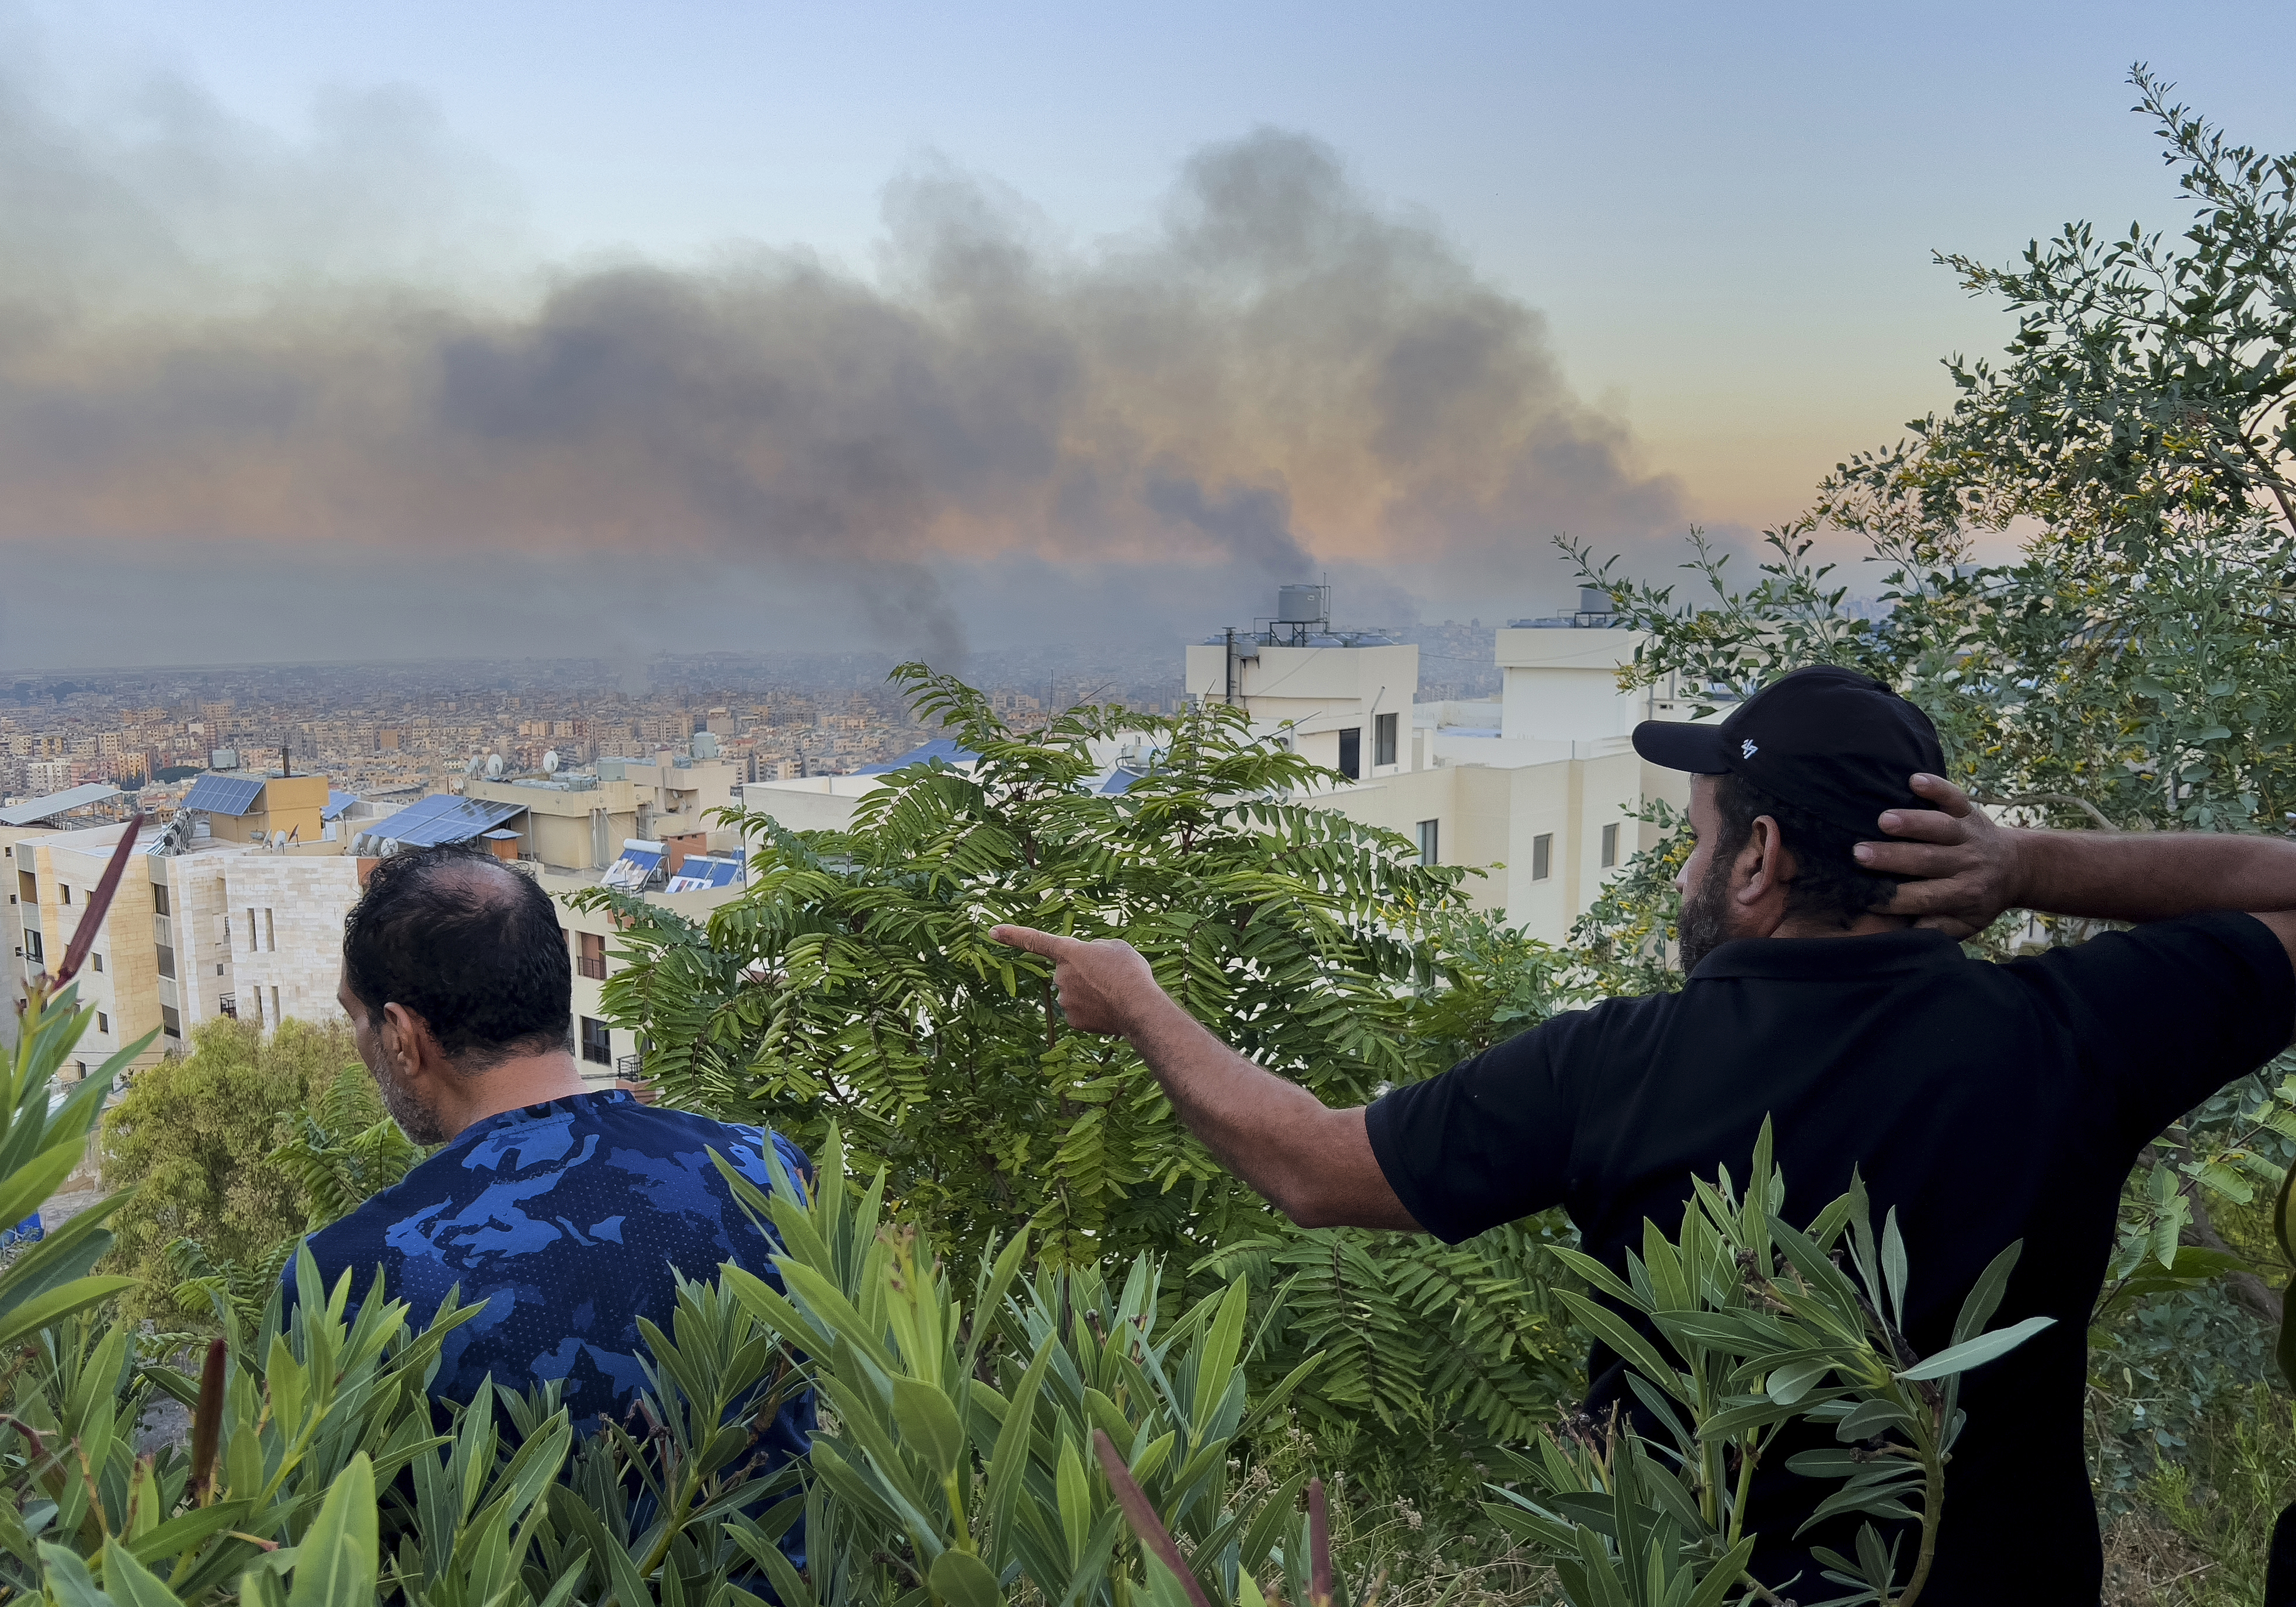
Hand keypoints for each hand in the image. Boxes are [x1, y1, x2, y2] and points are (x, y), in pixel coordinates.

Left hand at [989, 925, 1164, 1035]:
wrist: (1138, 1006)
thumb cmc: (1130, 972)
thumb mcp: (1116, 947)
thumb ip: (1096, 949)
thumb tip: (1090, 958)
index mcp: (1069, 952)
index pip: (1036, 940)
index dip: (1013, 935)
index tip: (992, 931)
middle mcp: (1060, 976)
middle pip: (1068, 973)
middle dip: (1084, 974)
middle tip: (1109, 977)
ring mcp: (1065, 1000)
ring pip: (1075, 993)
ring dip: (1090, 992)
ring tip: (1114, 993)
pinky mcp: (1073, 1020)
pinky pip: (1080, 1012)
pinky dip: (1093, 1011)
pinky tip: (1109, 1009)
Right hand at [1855, 774, 2027, 939]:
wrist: (2016, 868)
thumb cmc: (1979, 899)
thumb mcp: (1966, 923)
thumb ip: (1938, 929)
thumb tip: (1904, 933)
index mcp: (1965, 894)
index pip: (1926, 897)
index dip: (1896, 899)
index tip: (1865, 897)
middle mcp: (1969, 863)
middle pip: (1928, 860)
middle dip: (1892, 858)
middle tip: (1858, 854)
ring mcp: (1970, 834)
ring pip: (1941, 827)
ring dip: (1913, 823)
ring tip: (1882, 820)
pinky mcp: (1970, 811)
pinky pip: (1955, 797)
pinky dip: (1937, 787)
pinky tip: (1914, 780)